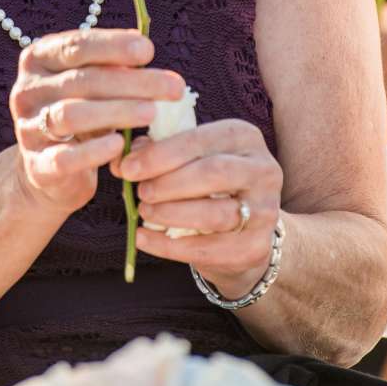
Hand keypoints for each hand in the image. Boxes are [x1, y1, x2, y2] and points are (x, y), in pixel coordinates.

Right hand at [9, 29, 183, 216]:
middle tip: (172, 88)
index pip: (76, 46)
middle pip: (81, 80)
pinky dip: (94, 151)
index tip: (149, 51)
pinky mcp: (37, 166)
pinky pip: (65, 157)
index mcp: (39, 59)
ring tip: (152, 113)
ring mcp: (28, 128)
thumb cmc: (82, 113)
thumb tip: (143, 48)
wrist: (52, 169)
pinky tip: (120, 145)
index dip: (113, 46)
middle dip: (131, 82)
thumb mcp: (93, 84)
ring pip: (70, 115)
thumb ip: (111, 66)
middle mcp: (27, 90)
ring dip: (116, 112)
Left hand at [115, 118, 282, 298]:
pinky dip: (168, 246)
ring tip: (144, 212)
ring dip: (170, 213)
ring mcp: (265, 210)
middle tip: (139, 192)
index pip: (200, 139)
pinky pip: (207, 249)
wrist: (244, 231)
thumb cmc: (208, 185)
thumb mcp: (189, 160)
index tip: (128, 167)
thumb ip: (157, 154)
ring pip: (214, 213)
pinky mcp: (255, 247)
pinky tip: (143, 239)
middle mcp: (263, 169)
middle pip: (212, 173)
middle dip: (168, 183)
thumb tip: (121, 159)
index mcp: (243, 137)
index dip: (160, 154)